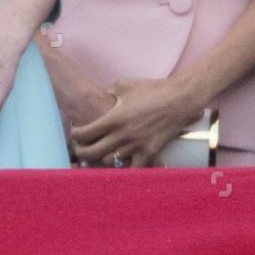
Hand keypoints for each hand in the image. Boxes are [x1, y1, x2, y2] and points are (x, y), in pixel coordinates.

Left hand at [68, 77, 204, 167]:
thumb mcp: (125, 84)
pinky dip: (125, 169)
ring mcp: (136, 146)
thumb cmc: (152, 88)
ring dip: (101, 160)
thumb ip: (108, 91)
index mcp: (114, 118)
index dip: (76, 135)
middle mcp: (123, 135)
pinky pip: (133, 169)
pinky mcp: (150, 153)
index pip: (85, 133)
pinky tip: (120, 165)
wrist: (179, 98)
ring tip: (97, 156)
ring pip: (110, 162)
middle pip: (92, 153)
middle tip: (79, 150)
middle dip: (81, 153)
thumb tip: (99, 96)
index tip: (75, 133)